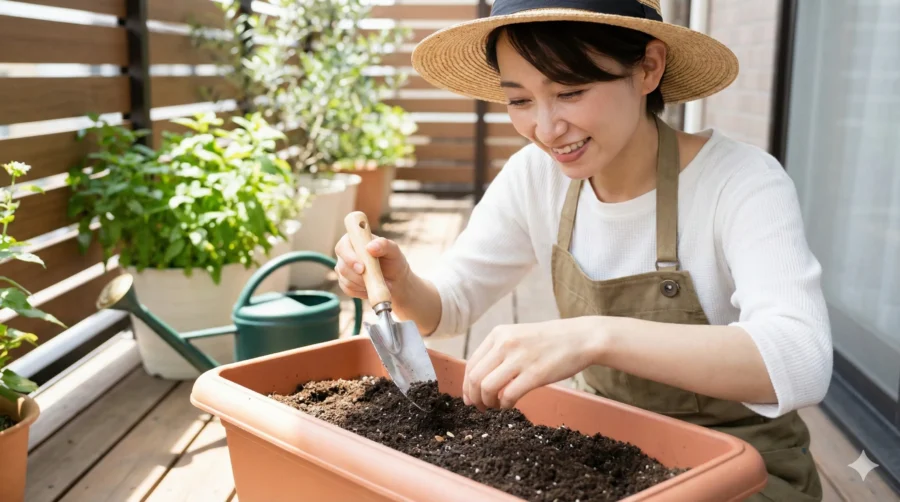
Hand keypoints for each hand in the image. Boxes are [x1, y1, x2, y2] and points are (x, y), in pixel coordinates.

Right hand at [334, 233, 409, 298]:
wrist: (394, 278)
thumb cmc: (393, 260)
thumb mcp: (393, 251)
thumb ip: (383, 245)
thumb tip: (370, 247)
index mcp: (353, 240)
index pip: (342, 247)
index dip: (350, 259)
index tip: (362, 269)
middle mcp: (344, 254)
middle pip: (342, 267)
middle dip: (358, 277)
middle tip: (375, 280)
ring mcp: (343, 269)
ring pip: (345, 281)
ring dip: (364, 285)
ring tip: (381, 284)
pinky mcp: (344, 283)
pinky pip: (349, 290)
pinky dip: (362, 292)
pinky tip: (373, 288)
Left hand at [463, 318, 603, 409]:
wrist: (582, 338)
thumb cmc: (551, 340)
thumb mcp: (519, 336)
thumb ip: (499, 352)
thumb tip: (480, 378)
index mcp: (498, 334)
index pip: (471, 364)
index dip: (467, 386)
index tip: (472, 398)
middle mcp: (505, 343)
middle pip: (474, 377)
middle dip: (474, 398)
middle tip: (481, 408)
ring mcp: (519, 358)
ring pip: (486, 387)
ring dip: (487, 403)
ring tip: (495, 407)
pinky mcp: (535, 374)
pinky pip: (508, 395)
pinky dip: (504, 406)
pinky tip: (509, 406)